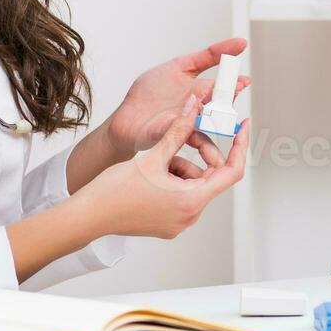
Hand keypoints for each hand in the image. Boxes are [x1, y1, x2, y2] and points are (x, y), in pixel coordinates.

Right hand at [79, 108, 250, 238]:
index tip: (242, 128)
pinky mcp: (168, 224)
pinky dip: (172, 180)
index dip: (239, 146)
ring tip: (154, 162)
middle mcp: (190, 216)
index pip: (231, 171)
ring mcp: (179, 223)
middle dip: (195, 157)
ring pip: (192, 185)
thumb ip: (178, 130)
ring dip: (179, 167)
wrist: (88, 215)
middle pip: (208, 177)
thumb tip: (194, 106)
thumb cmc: (116, 190)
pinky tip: (150, 174)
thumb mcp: (152, 156)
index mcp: (191, 200)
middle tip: (176, 142)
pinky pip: (181, 196)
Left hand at [104, 38, 250, 156]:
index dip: (235, 84)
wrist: (128, 115)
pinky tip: (193, 115)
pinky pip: (186, 131)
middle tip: (233, 88)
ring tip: (214, 98)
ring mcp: (188, 122)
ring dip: (214, 112)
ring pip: (208, 120)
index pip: (224, 88)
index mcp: (202, 92)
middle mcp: (199, 109)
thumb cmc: (151, 92)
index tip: (246, 80)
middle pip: (220, 104)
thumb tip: (238, 44)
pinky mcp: (173, 134)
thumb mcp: (180, 65)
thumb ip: (208, 56)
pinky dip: (191, 124)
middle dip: (227, 97)